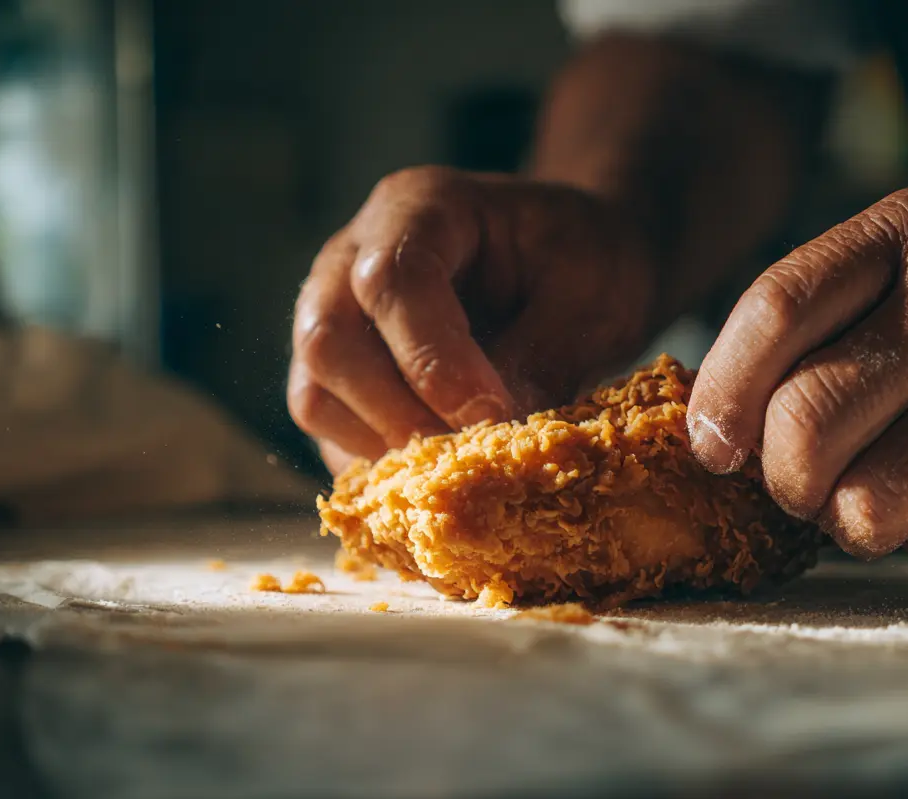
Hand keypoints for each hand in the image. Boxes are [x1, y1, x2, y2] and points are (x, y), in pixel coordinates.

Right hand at [289, 167, 656, 473]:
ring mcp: (335, 318)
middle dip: (396, 413)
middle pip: (328, 340)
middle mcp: (353, 257)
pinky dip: (378, 469)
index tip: (491, 417)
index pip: (391, 280)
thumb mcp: (592, 295)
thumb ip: (543, 356)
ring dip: (382, 448)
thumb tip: (494, 438)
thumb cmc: (586, 259)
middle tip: (471, 459)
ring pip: (315, 396)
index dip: (433, 359)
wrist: (575, 257)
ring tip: (461, 472)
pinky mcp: (341, 378)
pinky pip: (333, 434)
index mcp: (419, 207)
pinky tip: (440, 481)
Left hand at [688, 182, 907, 583]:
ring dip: (858, 523)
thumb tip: (711, 418)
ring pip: (863, 510)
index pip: (773, 311)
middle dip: (785, 480)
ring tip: (895, 487)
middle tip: (808, 480)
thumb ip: (826, 315)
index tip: (714, 445)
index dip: (722, 396)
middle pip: (803, 428)